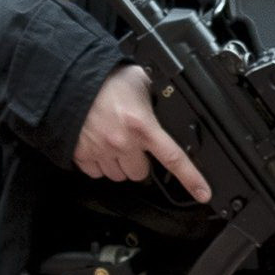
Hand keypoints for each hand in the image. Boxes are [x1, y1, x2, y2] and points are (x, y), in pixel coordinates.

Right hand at [71, 63, 207, 201]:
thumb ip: (156, 93)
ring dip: (119, 164)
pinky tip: (98, 145)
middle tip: (132, 143)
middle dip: (139, 161)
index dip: (191, 179)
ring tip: (113, 141)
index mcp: (142, 125)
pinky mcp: (82, 155)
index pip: (173, 158)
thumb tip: (171, 95)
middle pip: (140, 173)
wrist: (70, 81)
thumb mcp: (140, 80)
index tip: (203, 193)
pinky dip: (98, 163)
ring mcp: (101, 151)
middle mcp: (123, 143)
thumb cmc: (105, 80)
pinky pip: (96, 173)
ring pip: (118, 175)